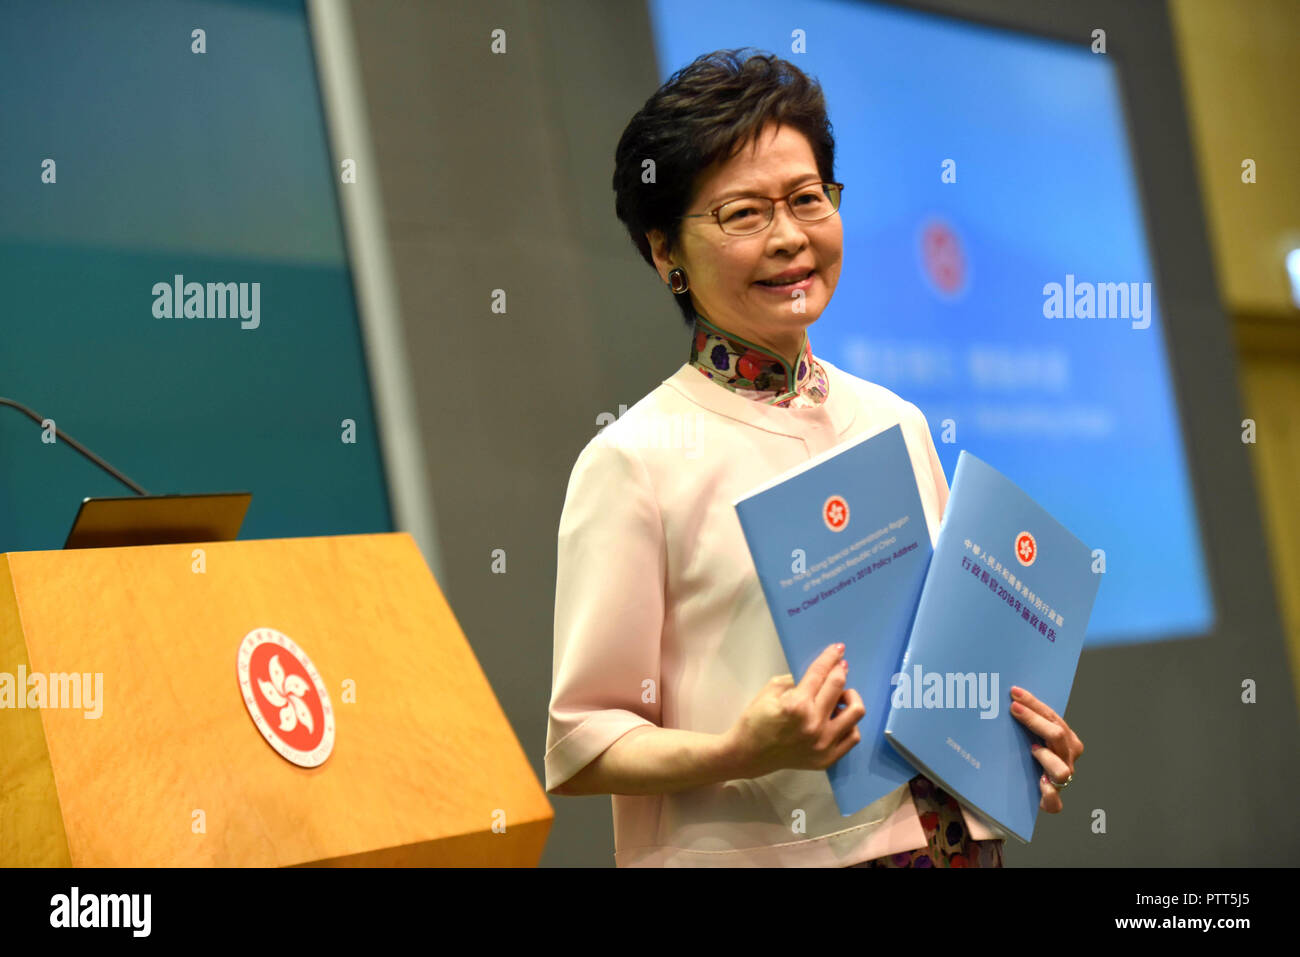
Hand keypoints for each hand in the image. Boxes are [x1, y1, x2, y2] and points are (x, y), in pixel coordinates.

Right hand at [726, 643, 865, 777]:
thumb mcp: (771, 689)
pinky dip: (850, 723)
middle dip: (840, 670)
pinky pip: (853, 736)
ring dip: (850, 698)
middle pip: (838, 686)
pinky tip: (839, 718)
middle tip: (840, 666)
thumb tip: (818, 675)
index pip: (820, 673)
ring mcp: (823, 743)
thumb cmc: (757, 719)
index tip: (839, 648)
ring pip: (855, 712)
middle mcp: (814, 724)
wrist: (749, 754)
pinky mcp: (828, 758)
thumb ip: (796, 680)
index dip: (830, 657)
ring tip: (841, 697)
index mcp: (797, 704)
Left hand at [1010, 685, 1083, 812]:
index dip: (1034, 704)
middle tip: (1013, 708)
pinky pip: (1054, 801)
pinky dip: (1048, 793)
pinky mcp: (1052, 802)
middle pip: (1057, 735)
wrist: (1022, 792)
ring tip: (1031, 749)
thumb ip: (1022, 721)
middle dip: (1035, 719)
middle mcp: (1066, 759)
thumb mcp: (1025, 737)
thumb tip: (1004, 697)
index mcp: (1064, 740)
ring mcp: (1061, 781)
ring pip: (1062, 769)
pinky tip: (1038, 783)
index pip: (1053, 717)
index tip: (1014, 693)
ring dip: (1047, 757)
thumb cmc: (1022, 758)